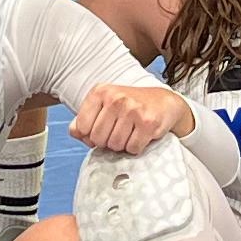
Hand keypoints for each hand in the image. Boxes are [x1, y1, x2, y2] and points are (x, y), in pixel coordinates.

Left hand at [69, 81, 191, 156]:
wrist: (163, 102)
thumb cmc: (128, 106)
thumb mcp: (102, 106)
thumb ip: (83, 120)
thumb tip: (76, 133)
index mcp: (100, 92)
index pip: (81, 127)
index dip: (90, 135)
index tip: (102, 130)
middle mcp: (116, 98)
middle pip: (97, 139)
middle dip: (106, 142)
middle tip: (118, 132)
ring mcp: (133, 109)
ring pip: (115, 146)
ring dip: (122, 145)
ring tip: (130, 132)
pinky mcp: (148, 122)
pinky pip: (132, 148)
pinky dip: (135, 148)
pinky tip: (140, 135)